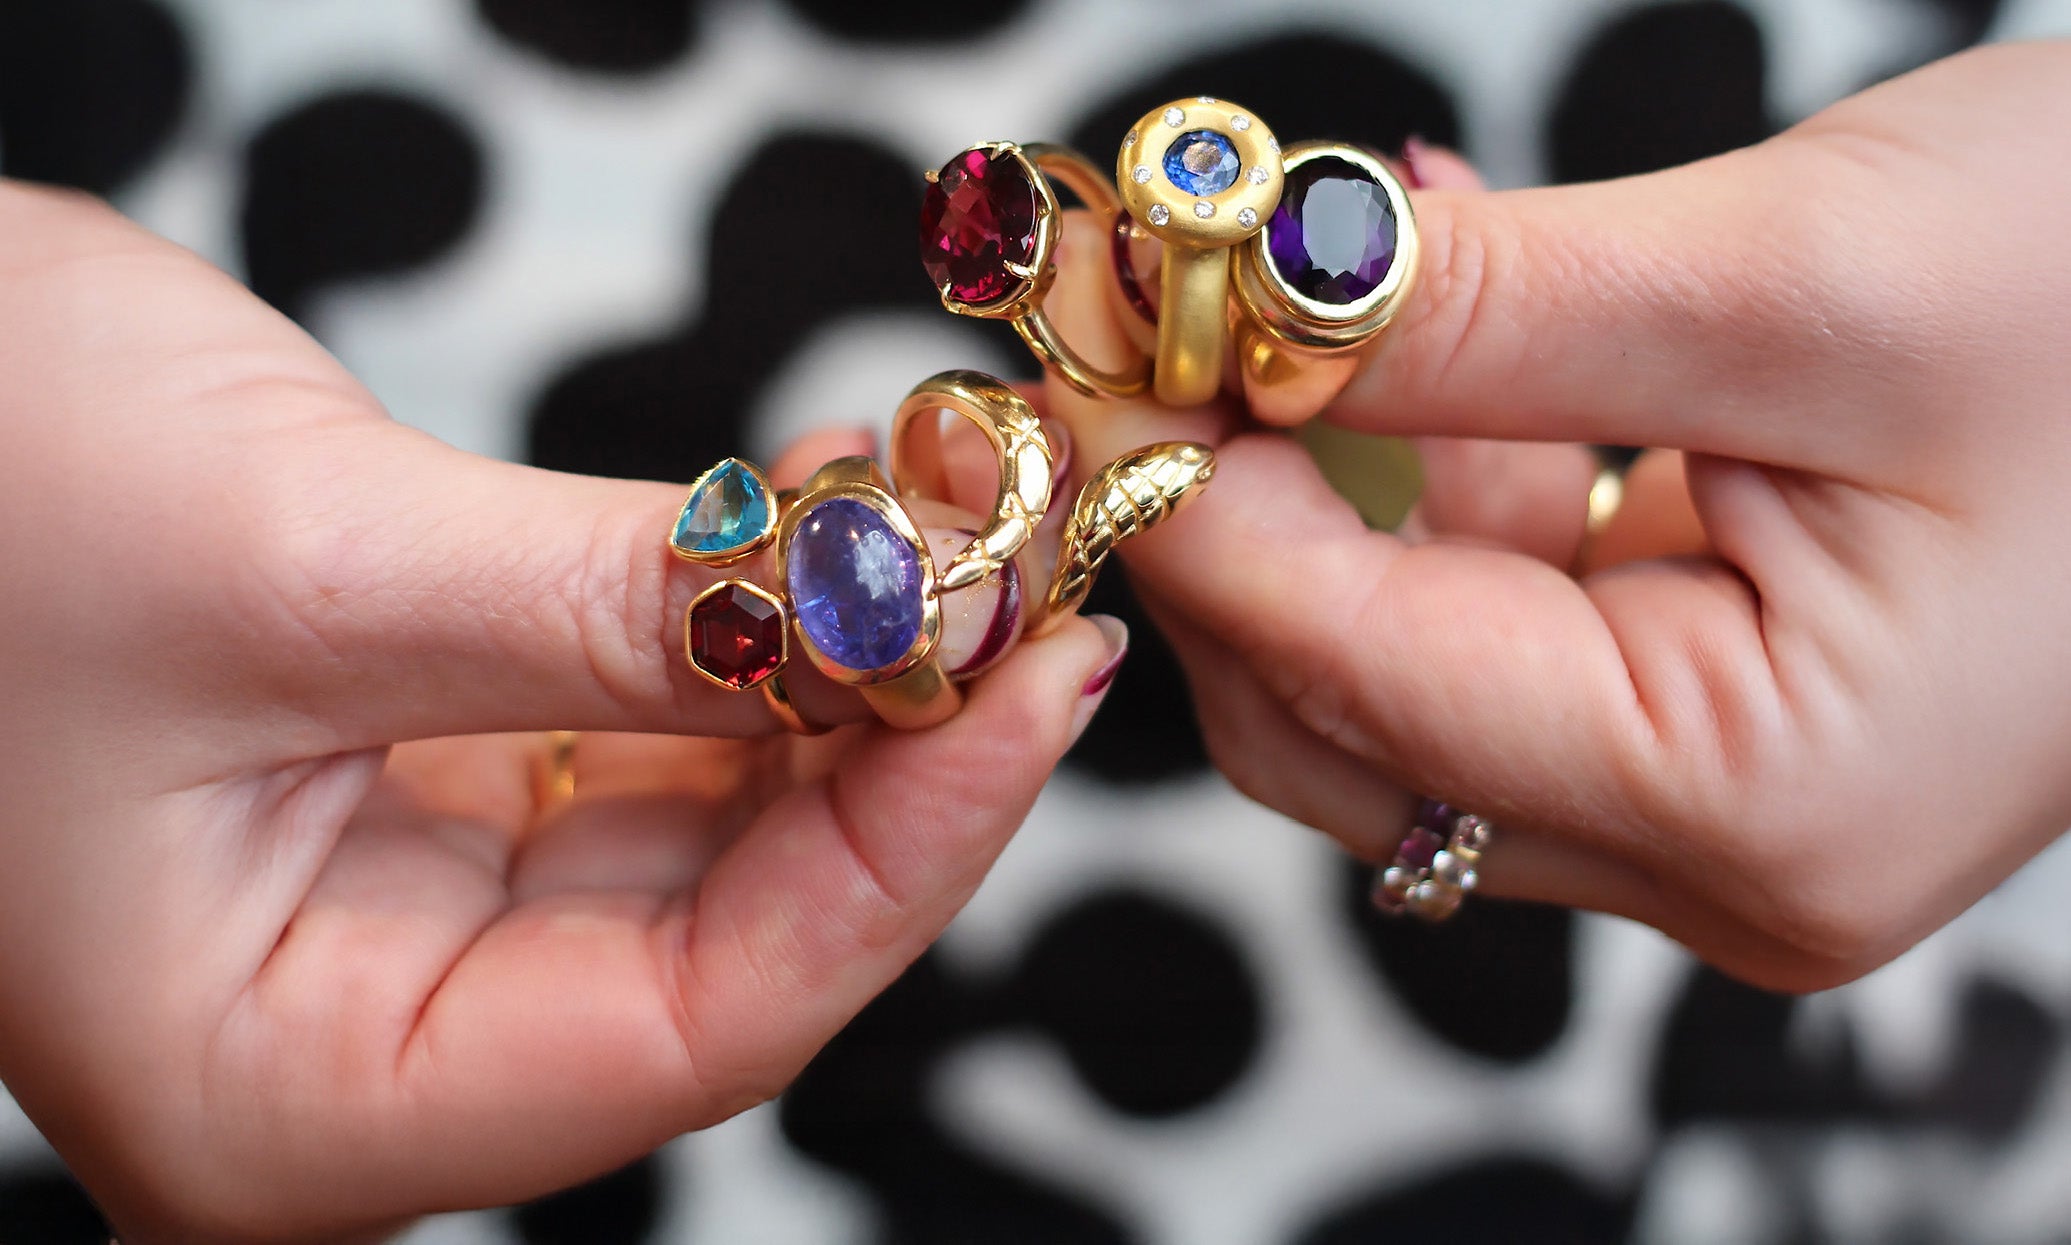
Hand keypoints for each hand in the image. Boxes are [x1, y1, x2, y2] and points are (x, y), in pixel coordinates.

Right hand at [0, 182, 1125, 1241]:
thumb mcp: (305, 566)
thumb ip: (618, 617)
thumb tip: (890, 613)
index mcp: (294, 1090)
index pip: (696, 1029)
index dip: (902, 859)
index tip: (1039, 685)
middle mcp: (363, 1033)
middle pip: (728, 937)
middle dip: (894, 751)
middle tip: (1026, 579)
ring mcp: (400, 910)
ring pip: (704, 834)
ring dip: (837, 678)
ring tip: (943, 525)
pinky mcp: (426, 783)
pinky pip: (644, 740)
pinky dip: (747, 637)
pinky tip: (823, 526)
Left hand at [1049, 41, 2070, 992]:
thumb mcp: (1806, 282)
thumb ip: (1492, 319)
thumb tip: (1242, 308)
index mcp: (1761, 805)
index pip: (1358, 673)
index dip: (1189, 512)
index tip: (1077, 367)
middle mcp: (1733, 857)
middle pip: (1353, 715)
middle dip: (1237, 516)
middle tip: (1154, 328)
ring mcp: (1731, 804)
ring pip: (1413, 679)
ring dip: (1337, 490)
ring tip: (1323, 296)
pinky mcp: (1729, 718)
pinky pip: (1513, 628)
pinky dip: (1444, 487)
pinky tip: (1450, 333)